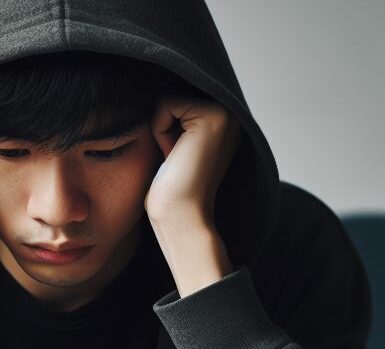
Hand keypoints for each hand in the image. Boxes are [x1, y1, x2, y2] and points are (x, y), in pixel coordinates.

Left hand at [144, 96, 240, 225]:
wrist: (181, 216)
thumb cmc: (172, 189)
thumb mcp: (176, 144)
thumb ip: (176, 119)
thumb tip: (154, 95)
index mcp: (223, 119)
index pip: (174, 101)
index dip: (165, 130)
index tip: (180, 158)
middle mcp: (230, 112)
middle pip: (171, 98)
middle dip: (163, 128)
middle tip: (178, 159)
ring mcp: (225, 112)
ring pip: (167, 101)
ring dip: (162, 131)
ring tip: (178, 158)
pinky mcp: (212, 116)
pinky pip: (165, 104)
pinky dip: (160, 132)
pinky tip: (176, 155)